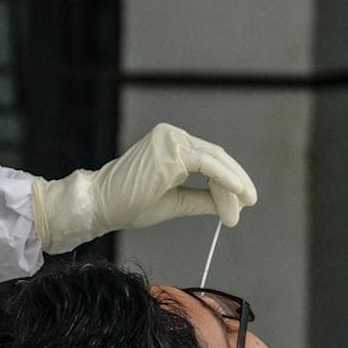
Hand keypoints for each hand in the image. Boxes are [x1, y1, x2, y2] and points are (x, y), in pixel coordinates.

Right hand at [28, 123, 257, 253]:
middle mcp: (172, 136)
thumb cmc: (129, 204)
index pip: (210, 161)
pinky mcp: (173, 150)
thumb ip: (202, 199)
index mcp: (171, 144)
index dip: (228, 182)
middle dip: (236, 185)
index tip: (240, 205)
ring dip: (232, 188)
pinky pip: (209, 166)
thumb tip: (231, 205)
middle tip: (247, 205)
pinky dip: (226, 181)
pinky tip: (238, 195)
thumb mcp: (175, 202)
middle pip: (217, 158)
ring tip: (238, 211)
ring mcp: (172, 139)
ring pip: (216, 162)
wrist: (100, 205)